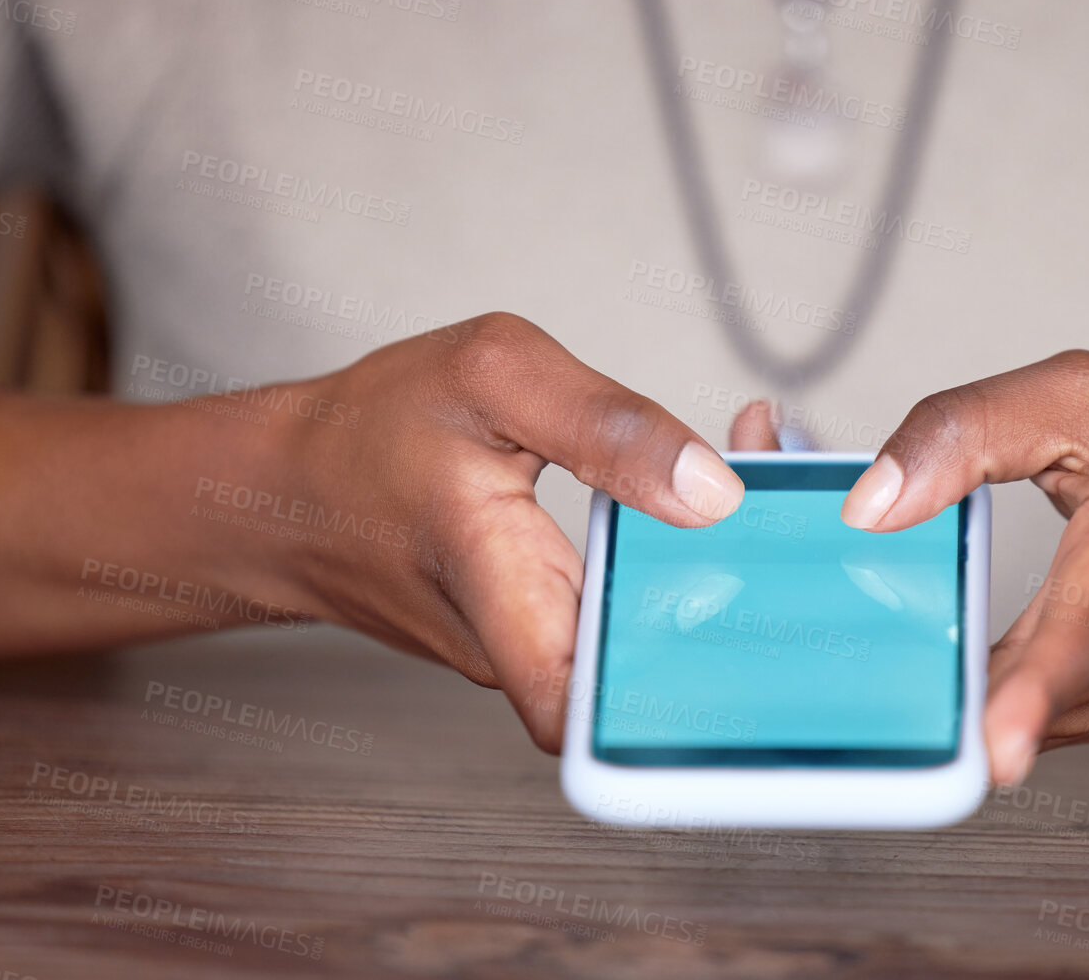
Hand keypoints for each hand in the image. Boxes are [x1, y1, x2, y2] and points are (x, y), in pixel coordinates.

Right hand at [271, 313, 744, 749]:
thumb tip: (716, 492)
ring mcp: (532, 650)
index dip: (682, 704)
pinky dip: (675, 563)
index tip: (763, 631)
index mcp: (503, 590)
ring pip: (643, 640)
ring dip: (717, 573)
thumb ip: (607, 426)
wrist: (290, 490)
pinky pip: (621, 616)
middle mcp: (523, 648)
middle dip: (745, 598)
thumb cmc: (372, 431)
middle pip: (653, 669)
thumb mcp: (490, 377)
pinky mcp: (539, 634)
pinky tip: (718, 501)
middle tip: (798, 504)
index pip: (594, 713)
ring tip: (772, 478)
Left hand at [840, 352, 1088, 784]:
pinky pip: (981, 703)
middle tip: (805, 638)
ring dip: (880, 656)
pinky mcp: (1071, 737)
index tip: (994, 748)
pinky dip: (918, 665)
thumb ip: (978, 429)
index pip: (1087, 629)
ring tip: (792, 593)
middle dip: (890, 674)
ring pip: (969, 704)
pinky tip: (867, 610)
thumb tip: (868, 503)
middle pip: (990, 693)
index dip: (1034, 689)